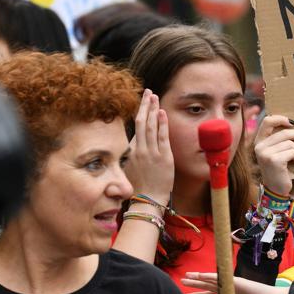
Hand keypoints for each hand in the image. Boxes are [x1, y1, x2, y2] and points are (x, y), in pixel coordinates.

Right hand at [123, 89, 172, 204]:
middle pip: (142, 122)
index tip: (142, 103)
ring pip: (151, 126)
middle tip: (148, 92)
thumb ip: (131, 156)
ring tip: (154, 96)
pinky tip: (162, 112)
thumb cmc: (138, 188)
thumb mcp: (129, 169)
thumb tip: (132, 146)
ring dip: (152, 109)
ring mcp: (151, 153)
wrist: (146, 201)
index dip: (140, 114)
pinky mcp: (164, 158)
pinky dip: (162, 123)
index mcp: (131, 152)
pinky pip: (162, 137)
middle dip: (144, 105)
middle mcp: (140, 150)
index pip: (136, 128)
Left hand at [183, 272, 287, 293]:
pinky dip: (210, 276)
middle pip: (209, 287)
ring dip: (199, 278)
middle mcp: (229, 291)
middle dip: (196, 285)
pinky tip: (200, 275)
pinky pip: (221, 279)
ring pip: (212, 281)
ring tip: (186, 276)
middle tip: (183, 282)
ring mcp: (232, 286)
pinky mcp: (237, 282)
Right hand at [253, 113, 293, 196]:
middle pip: (283, 132)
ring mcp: (265, 153)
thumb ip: (282, 141)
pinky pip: (291, 152)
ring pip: (290, 143)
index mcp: (259, 142)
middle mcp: (259, 146)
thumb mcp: (278, 153)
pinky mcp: (273, 160)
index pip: (267, 121)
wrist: (276, 190)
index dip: (281, 118)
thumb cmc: (280, 170)